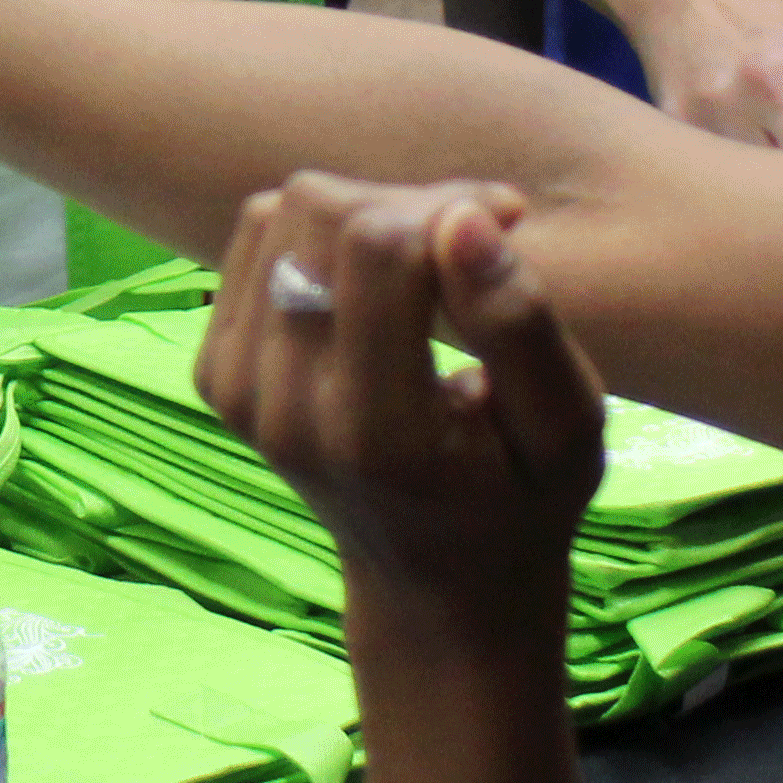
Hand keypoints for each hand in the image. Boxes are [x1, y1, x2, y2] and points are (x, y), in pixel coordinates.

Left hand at [196, 173, 603, 626]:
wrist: (432, 580)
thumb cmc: (520, 500)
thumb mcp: (567, 430)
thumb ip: (519, 325)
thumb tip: (463, 218)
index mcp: (375, 431)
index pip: (376, 248)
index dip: (447, 205)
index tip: (508, 219)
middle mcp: (285, 409)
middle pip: (321, 216)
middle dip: (407, 201)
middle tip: (477, 235)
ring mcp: (236, 391)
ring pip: (280, 214)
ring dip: (364, 211)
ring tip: (432, 260)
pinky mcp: (215, 373)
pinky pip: (256, 243)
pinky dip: (320, 237)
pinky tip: (378, 282)